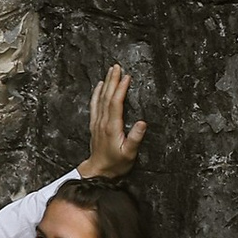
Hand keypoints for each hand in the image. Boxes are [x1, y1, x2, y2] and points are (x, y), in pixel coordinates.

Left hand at [80, 62, 147, 179]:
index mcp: (112, 127)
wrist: (98, 171)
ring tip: (111, 71)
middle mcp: (103, 122)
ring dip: (106, 83)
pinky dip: (97, 93)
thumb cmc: (116, 163)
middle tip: (117, 66)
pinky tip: (100, 85)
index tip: (127, 77)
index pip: (116, 103)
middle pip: (107, 96)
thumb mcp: (129, 153)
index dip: (121, 89)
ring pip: (100, 98)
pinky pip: (95, 104)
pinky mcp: (95, 124)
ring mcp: (97, 122)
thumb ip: (136, 138)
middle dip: (113, 80)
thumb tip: (143, 123)